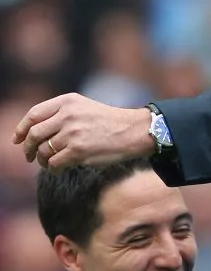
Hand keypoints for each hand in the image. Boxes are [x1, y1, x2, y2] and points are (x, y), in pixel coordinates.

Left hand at [13, 94, 153, 168]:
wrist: (133, 131)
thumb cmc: (110, 122)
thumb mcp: (84, 108)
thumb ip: (61, 113)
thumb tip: (35, 131)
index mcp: (67, 102)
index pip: (34, 115)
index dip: (21, 129)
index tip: (17, 139)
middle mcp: (67, 116)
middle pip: (34, 134)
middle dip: (28, 148)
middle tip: (29, 157)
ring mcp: (72, 133)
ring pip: (43, 151)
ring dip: (42, 160)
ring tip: (48, 163)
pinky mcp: (78, 151)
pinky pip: (54, 163)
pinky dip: (53, 168)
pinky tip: (59, 168)